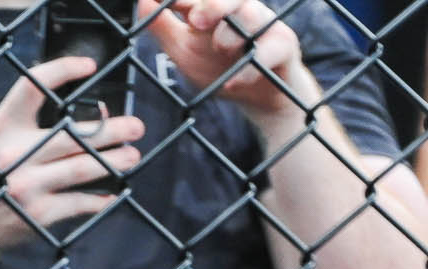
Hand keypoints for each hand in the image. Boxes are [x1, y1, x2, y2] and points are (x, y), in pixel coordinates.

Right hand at [0, 56, 146, 254]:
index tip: (89, 66)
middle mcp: (13, 154)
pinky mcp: (38, 214)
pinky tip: (112, 194)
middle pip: (72, 135)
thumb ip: (26, 127)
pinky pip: (78, 204)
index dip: (62, 70)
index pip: (32, 86)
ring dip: (113, 162)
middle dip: (110, 130)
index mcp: (2, 127)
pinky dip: (98, 200)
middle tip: (135, 127)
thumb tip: (80, 116)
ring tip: (132, 156)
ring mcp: (27, 185)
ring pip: (82, 169)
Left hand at [142, 0, 310, 117]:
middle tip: (194, 19)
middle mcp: (240, 9)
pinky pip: (268, 52)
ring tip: (220, 49)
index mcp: (215, 6)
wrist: (259, 98)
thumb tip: (143, 1)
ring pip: (250, 17)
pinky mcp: (284, 47)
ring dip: (231, 34)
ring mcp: (264, 25)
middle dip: (212, 5)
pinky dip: (248, 69)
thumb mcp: (184, 51)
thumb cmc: (220, 67)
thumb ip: (163, 29)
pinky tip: (232, 83)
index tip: (170, 2)